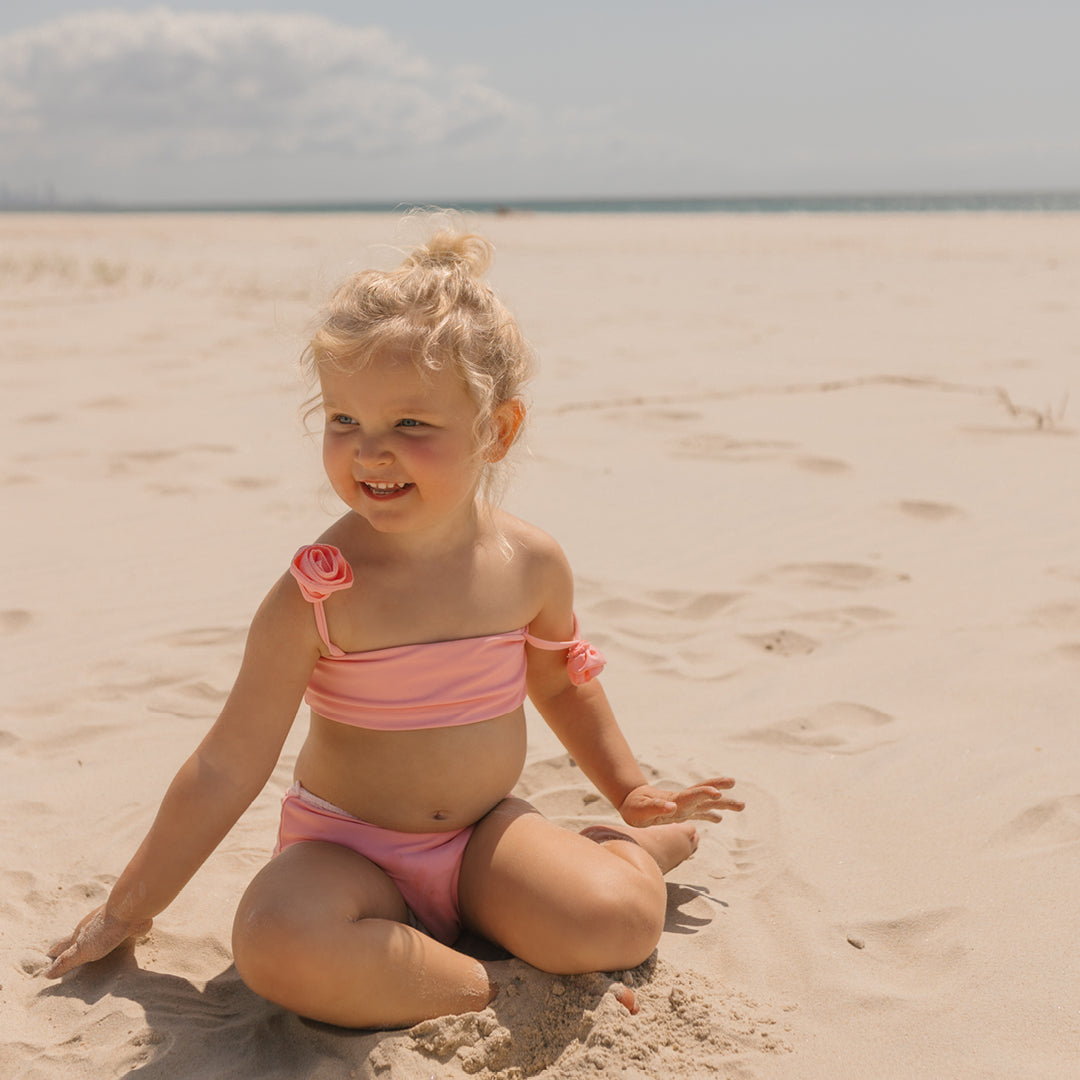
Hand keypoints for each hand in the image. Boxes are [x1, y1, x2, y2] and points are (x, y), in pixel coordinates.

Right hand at [43, 904, 151, 978]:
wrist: (132, 909)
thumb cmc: (104, 930)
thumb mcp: (81, 950)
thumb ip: (66, 962)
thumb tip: (46, 974)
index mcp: (80, 933)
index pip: (63, 945)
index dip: (56, 951)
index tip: (48, 954)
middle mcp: (93, 927)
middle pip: (81, 938)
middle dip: (75, 946)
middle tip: (69, 953)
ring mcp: (110, 924)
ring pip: (100, 935)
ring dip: (96, 943)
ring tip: (94, 953)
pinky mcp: (127, 925)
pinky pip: (119, 935)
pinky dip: (117, 942)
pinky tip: (120, 946)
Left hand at [618, 777, 743, 827]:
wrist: (631, 801)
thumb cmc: (634, 807)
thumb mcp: (640, 810)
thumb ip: (655, 808)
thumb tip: (672, 807)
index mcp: (674, 800)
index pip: (693, 796)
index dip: (705, 793)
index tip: (718, 793)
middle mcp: (682, 801)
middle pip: (704, 793)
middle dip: (718, 787)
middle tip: (733, 783)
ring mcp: (684, 806)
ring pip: (707, 803)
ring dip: (723, 803)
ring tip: (742, 805)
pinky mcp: (681, 812)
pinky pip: (700, 813)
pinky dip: (710, 815)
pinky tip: (720, 819)